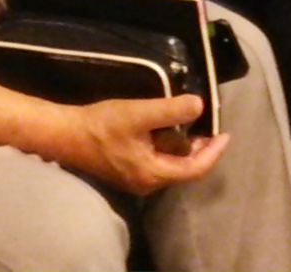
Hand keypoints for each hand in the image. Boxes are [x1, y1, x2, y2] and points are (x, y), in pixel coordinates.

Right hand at [65, 94, 229, 195]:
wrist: (64, 134)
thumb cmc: (102, 125)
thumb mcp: (139, 114)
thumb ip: (170, 111)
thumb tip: (199, 106)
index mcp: (152, 175)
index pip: (194, 170)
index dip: (213, 152)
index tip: (226, 134)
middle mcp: (146, 184)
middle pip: (184, 171)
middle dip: (202, 151)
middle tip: (211, 129)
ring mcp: (134, 179)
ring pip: (170, 167)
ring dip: (185, 150)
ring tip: (194, 127)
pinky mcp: (126, 171)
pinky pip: (157, 163)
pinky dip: (169, 149)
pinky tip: (168, 131)